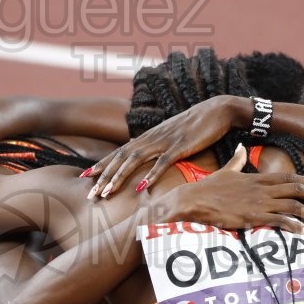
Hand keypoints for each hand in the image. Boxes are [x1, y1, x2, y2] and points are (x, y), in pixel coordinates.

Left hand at [84, 95, 244, 198]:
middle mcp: (151, 138)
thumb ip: (159, 147)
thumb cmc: (196, 126)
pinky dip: (151, 175)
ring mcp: (165, 141)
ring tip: (106, 193)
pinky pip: (162, 162)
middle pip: (121, 158)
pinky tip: (141, 188)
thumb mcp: (172, 137)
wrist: (218, 110)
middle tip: (90, 194)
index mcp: (148, 136)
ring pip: (135, 161)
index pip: (119, 152)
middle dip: (103, 176)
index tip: (85, 177)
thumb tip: (149, 161)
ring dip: (119, 177)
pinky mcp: (181, 146)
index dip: (102, 164)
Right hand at [155, 144, 303, 236]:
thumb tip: (242, 148)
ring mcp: (259, 203)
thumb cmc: (208, 187)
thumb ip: (238, 160)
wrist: (194, 199)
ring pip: (294, 206)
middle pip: (297, 190)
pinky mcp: (254, 217)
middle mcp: (263, 189)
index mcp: (258, 177)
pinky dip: (298, 228)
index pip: (290, 177)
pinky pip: (282, 222)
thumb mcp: (226, 171)